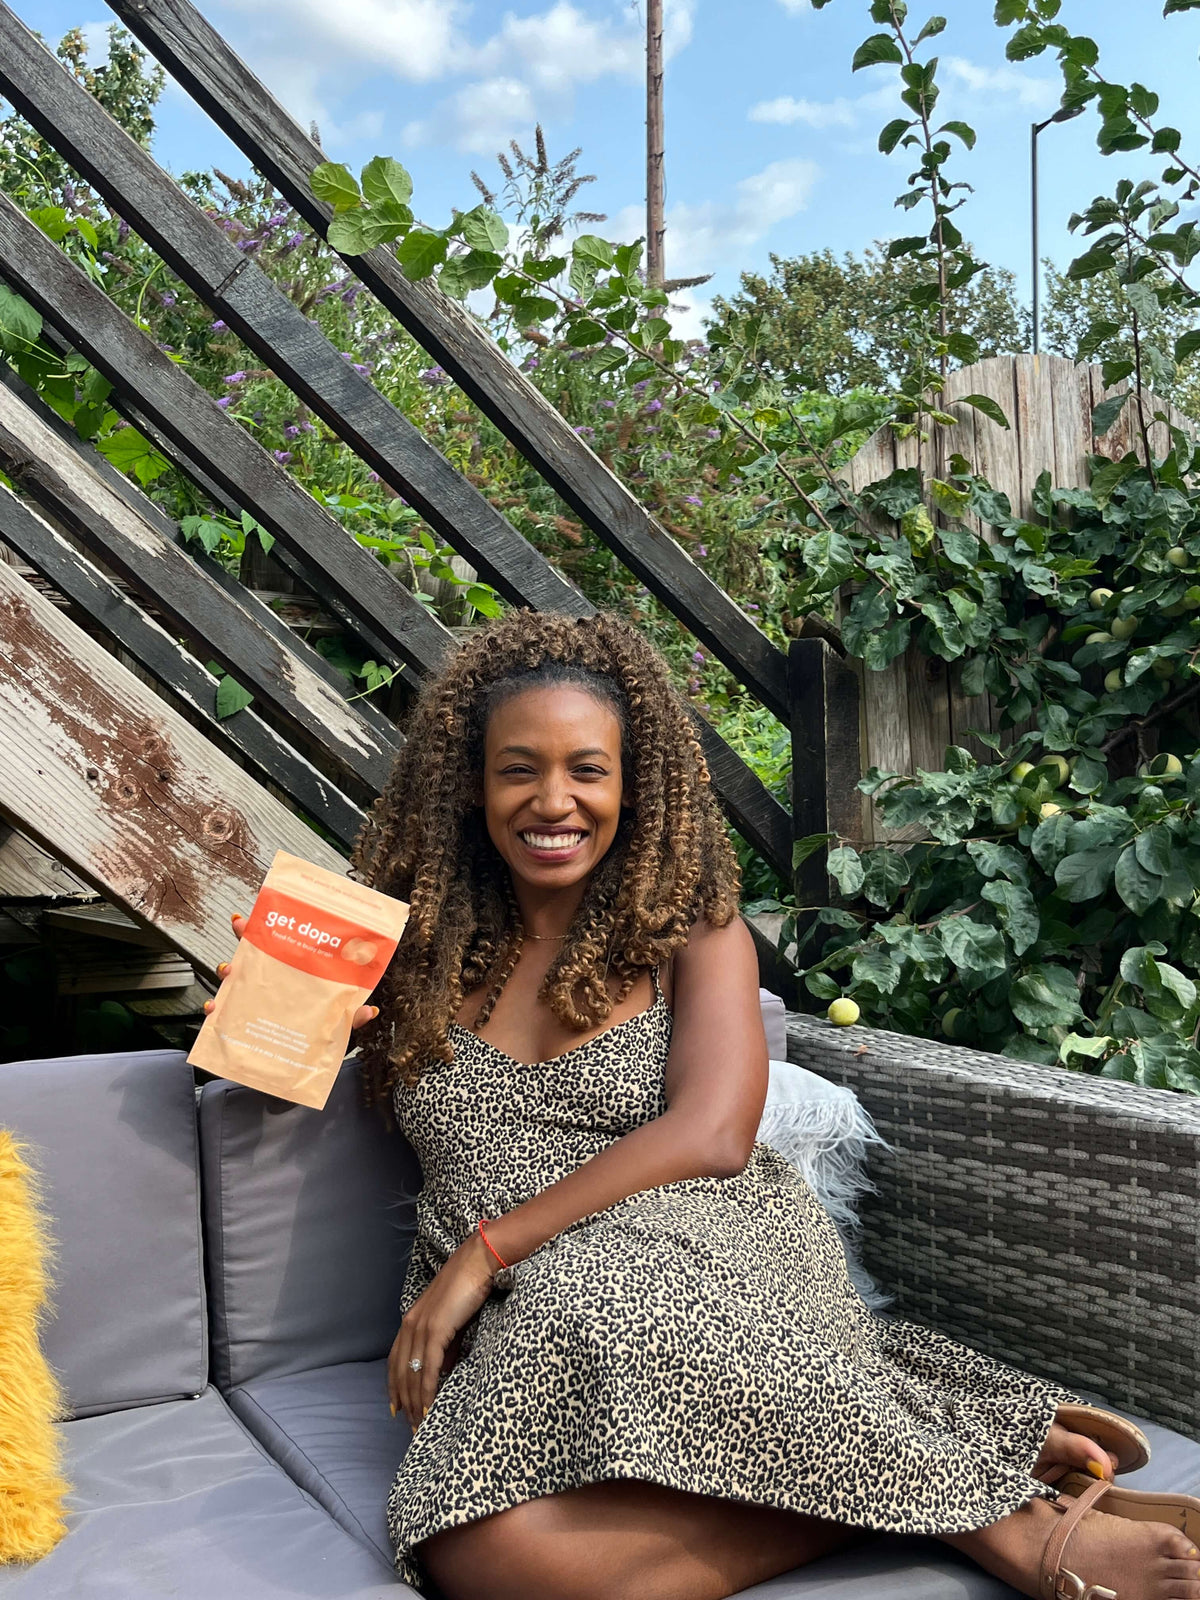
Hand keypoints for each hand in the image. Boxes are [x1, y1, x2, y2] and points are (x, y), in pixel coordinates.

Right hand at [203, 913, 379, 1026]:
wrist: (298, 1070)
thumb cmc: (315, 1040)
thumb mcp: (336, 1027)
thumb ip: (350, 1018)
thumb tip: (369, 1010)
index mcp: (291, 979)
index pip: (277, 947)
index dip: (264, 929)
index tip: (252, 916)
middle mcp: (269, 987)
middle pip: (250, 956)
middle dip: (242, 940)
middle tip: (240, 928)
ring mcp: (252, 1004)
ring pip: (232, 981)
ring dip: (226, 972)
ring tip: (229, 971)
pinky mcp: (239, 1027)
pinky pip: (220, 1016)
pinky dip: (213, 1012)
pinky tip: (214, 1007)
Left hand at [388, 1234, 496, 1429]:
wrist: (479, 1262)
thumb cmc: (469, 1288)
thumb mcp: (453, 1321)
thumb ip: (445, 1345)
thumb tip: (442, 1370)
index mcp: (411, 1321)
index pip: (396, 1361)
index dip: (395, 1387)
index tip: (397, 1410)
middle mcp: (411, 1325)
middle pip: (401, 1373)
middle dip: (405, 1403)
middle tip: (412, 1428)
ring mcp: (421, 1327)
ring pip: (412, 1375)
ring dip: (415, 1404)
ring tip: (420, 1426)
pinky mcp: (436, 1330)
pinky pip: (428, 1369)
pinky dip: (427, 1392)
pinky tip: (428, 1409)